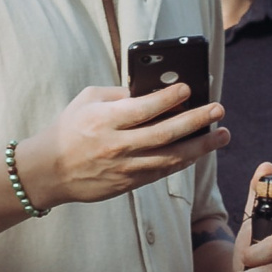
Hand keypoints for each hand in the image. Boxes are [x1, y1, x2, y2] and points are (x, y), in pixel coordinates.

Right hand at [21, 82, 226, 209]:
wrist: (49, 171)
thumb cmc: (68, 129)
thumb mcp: (87, 101)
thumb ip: (119, 95)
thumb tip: (151, 90)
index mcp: (105, 120)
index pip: (144, 108)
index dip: (170, 98)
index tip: (189, 88)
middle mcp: (117, 145)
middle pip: (165, 133)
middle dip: (196, 120)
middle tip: (218, 109)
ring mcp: (125, 167)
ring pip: (171, 158)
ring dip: (200, 146)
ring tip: (222, 135)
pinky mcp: (129, 183)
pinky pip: (163, 172)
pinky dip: (183, 161)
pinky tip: (198, 152)